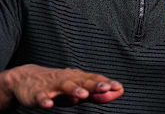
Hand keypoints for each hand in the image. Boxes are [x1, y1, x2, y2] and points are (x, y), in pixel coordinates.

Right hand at [0, 64, 123, 108]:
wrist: (27, 78)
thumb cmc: (58, 85)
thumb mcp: (78, 90)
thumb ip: (96, 94)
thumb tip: (116, 93)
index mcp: (78, 78)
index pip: (95, 80)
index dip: (107, 84)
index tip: (119, 87)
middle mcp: (68, 79)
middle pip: (83, 81)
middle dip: (95, 85)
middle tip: (107, 88)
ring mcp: (52, 86)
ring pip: (64, 87)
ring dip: (74, 90)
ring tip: (83, 95)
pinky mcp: (37, 94)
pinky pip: (41, 97)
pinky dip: (45, 100)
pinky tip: (49, 104)